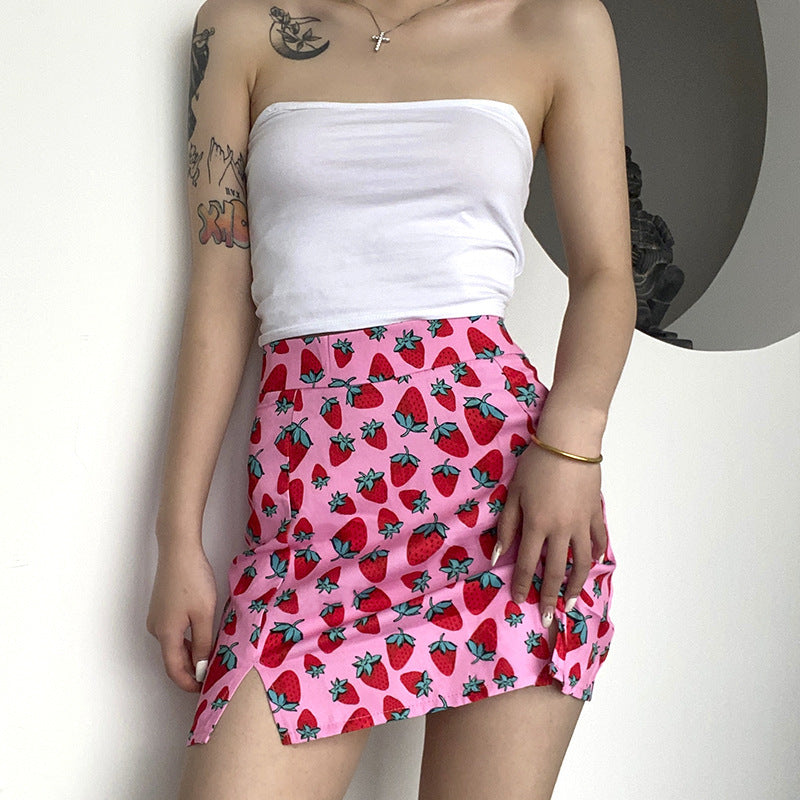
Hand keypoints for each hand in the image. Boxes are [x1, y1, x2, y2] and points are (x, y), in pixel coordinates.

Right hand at [146, 535, 217, 691]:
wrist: (179, 550)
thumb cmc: (192, 580)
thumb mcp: (204, 614)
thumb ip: (203, 644)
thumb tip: (201, 668)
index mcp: (166, 634)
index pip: (174, 670)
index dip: (189, 683)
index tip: (204, 688)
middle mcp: (156, 629)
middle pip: (173, 658)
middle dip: (192, 668)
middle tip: (214, 671)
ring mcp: (157, 618)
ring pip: (174, 644)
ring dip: (192, 652)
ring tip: (213, 653)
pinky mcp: (161, 608)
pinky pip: (174, 631)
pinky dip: (188, 638)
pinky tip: (204, 634)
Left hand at [494, 442, 607, 626]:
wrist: (569, 443)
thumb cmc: (536, 464)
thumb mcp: (514, 492)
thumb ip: (507, 525)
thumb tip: (496, 555)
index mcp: (537, 524)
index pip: (527, 563)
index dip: (522, 585)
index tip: (519, 601)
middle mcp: (561, 529)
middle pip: (557, 571)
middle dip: (551, 596)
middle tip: (549, 616)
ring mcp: (582, 523)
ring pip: (582, 562)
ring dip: (577, 585)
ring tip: (572, 602)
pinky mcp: (596, 513)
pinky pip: (599, 540)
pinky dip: (598, 555)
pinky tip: (595, 565)